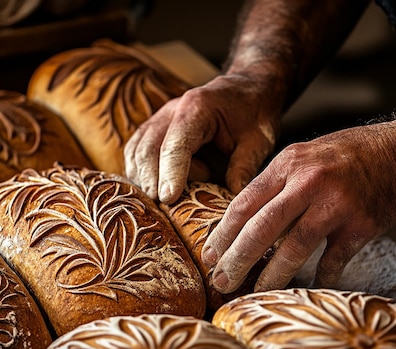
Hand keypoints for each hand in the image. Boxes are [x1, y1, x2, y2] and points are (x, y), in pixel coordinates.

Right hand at [124, 74, 279, 203]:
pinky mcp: (152, 131)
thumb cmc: (253, 116)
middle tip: (163, 209)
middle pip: (147, 148)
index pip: (175, 144)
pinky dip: (141, 176)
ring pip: (136, 152)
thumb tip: (232, 201)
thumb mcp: (259, 140)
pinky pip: (136, 154)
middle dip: (151, 181)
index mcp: (198, 108)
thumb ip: (244, 167)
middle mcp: (171, 111)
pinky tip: (157, 191)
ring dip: (145, 180)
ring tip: (167, 200)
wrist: (244, 92)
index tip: (168, 199)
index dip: (170, 173)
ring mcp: (159, 120)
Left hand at [201, 124, 395, 291]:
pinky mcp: (361, 226)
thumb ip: (275, 184)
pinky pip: (334, 259)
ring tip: (256, 291)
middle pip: (263, 227)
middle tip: (221, 280)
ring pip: (295, 247)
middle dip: (238, 258)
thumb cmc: (346, 157)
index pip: (245, 202)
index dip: (223, 232)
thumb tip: (241, 222)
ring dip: (272, 275)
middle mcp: (310, 182)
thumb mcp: (303, 156)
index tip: (209, 254)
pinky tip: (309, 287)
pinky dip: (321, 276)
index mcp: (289, 164)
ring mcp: (337, 205)